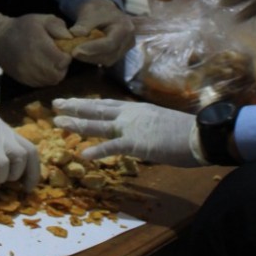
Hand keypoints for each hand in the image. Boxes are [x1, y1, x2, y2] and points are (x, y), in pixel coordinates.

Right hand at [0, 11, 71, 86]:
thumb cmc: (23, 27)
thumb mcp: (42, 19)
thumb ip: (58, 26)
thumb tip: (70, 38)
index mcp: (40, 46)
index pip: (63, 60)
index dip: (67, 55)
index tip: (62, 48)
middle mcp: (35, 64)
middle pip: (60, 73)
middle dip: (62, 65)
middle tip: (57, 55)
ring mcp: (29, 75)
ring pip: (52, 80)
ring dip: (55, 71)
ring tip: (49, 60)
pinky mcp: (25, 81)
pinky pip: (43, 83)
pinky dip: (46, 76)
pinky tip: (42, 66)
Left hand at [52, 98, 203, 166]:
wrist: (200, 134)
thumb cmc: (186, 132)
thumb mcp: (161, 123)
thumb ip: (146, 127)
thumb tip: (140, 133)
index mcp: (136, 109)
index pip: (107, 104)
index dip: (89, 104)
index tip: (74, 101)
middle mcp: (130, 114)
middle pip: (96, 108)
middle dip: (75, 106)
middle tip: (55, 104)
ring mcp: (131, 127)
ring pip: (97, 124)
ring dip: (76, 122)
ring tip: (57, 122)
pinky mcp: (136, 143)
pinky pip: (112, 147)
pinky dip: (97, 150)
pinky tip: (83, 154)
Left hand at [68, 0, 134, 66]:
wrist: (105, 11)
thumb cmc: (98, 10)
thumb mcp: (90, 11)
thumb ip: (84, 23)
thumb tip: (74, 34)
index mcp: (125, 27)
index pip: (110, 43)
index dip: (92, 48)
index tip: (75, 50)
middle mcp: (129, 40)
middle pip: (109, 54)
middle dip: (89, 55)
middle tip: (72, 52)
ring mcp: (125, 49)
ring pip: (107, 60)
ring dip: (90, 58)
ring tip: (75, 51)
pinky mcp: (119, 54)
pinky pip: (106, 60)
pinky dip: (93, 58)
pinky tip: (82, 53)